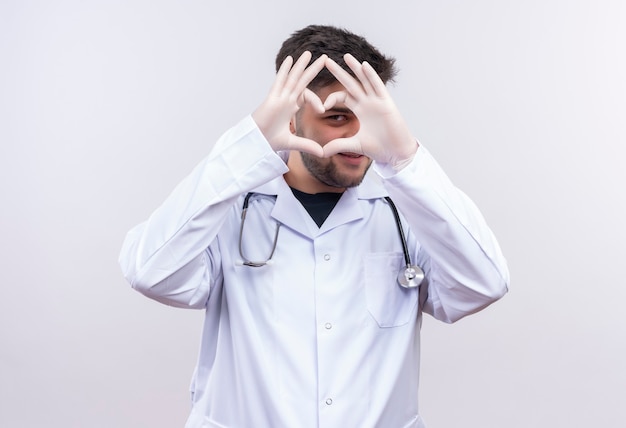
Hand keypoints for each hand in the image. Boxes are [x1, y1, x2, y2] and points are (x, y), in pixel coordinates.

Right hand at [252, 51, 326, 156]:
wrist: (256, 142)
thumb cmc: (269, 140)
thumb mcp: (293, 142)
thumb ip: (308, 145)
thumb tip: (323, 153)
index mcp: (290, 107)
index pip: (306, 96)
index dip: (316, 100)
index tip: (323, 110)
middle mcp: (285, 99)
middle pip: (301, 80)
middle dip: (312, 69)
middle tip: (325, 58)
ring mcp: (279, 97)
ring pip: (292, 78)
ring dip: (301, 65)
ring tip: (310, 53)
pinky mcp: (272, 99)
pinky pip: (279, 81)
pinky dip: (284, 71)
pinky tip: (290, 59)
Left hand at [322, 54, 417, 169]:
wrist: (396, 153)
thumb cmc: (379, 148)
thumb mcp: (355, 145)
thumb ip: (338, 145)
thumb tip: (321, 152)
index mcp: (360, 110)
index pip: (343, 96)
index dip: (332, 97)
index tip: (322, 106)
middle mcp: (368, 102)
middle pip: (351, 84)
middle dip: (339, 73)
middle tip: (326, 61)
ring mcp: (378, 101)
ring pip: (364, 81)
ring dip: (355, 68)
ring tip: (346, 56)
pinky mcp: (387, 103)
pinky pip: (378, 87)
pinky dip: (371, 76)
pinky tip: (363, 66)